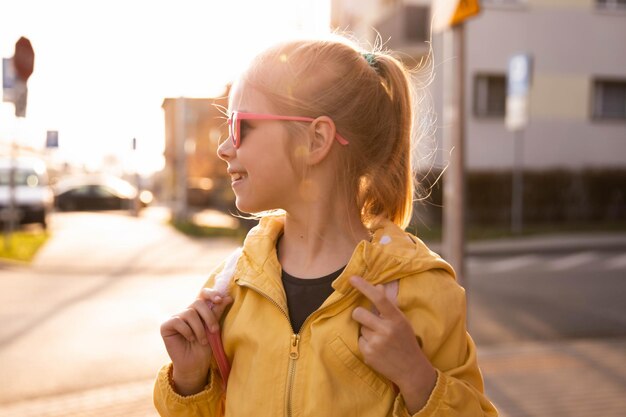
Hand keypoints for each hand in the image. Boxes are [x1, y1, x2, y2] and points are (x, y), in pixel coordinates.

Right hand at [160, 288, 232, 394]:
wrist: (195, 365)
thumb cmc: (205, 347)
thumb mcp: (213, 329)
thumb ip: (217, 313)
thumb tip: (228, 297)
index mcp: (199, 310)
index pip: (202, 294)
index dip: (211, 294)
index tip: (220, 300)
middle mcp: (187, 312)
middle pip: (198, 303)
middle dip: (209, 316)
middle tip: (214, 331)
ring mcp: (176, 318)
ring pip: (189, 313)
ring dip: (199, 328)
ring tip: (202, 341)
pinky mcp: (166, 326)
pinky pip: (178, 321)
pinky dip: (187, 331)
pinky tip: (190, 339)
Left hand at [350, 275, 435, 413]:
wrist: (411, 370)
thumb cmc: (406, 341)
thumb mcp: (401, 321)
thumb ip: (388, 305)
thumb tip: (378, 286)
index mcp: (396, 319)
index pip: (378, 298)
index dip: (364, 286)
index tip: (352, 278)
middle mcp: (386, 330)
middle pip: (359, 313)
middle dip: (360, 315)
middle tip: (369, 321)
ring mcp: (376, 343)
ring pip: (360, 328)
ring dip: (366, 331)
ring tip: (380, 340)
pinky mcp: (368, 354)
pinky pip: (359, 340)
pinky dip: (366, 343)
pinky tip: (378, 349)